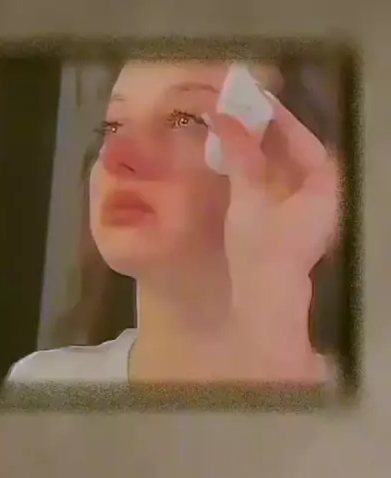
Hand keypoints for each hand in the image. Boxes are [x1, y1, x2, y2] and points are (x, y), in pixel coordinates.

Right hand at [208, 98, 339, 373]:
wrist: (263, 301)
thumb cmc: (262, 249)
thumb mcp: (250, 197)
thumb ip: (241, 155)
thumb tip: (226, 118)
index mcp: (323, 190)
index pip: (307, 144)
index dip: (282, 122)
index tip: (259, 104)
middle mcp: (322, 203)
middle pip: (299, 160)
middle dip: (272, 138)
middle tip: (245, 116)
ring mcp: (308, 220)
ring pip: (289, 178)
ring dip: (265, 157)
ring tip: (239, 137)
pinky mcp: (291, 233)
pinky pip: (280, 194)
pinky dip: (263, 178)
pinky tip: (242, 170)